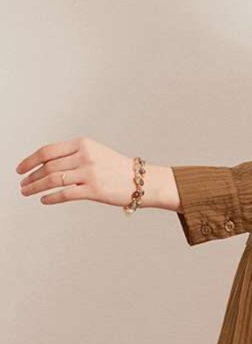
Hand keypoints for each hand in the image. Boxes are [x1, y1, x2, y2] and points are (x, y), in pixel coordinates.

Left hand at [16, 136, 138, 207]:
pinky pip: (64, 194)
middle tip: (23, 184)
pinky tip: (44, 200)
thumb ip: (72, 155)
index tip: (20, 169)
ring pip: (52, 180)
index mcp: (84, 143)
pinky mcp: (93, 190)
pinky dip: (50, 198)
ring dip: (35, 187)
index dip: (29, 160)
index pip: (48, 151)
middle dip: (31, 176)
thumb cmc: (117, 168)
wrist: (141, 180)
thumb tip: (44, 165)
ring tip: (27, 192)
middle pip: (48, 167)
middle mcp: (86, 156)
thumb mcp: (95, 152)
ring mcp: (89, 173)